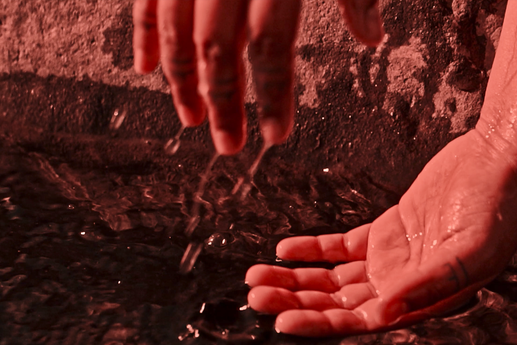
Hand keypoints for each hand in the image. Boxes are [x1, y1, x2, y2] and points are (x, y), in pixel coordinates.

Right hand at [133, 0, 384, 153]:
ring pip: (177, 26)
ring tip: (190, 120)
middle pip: (218, 46)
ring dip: (180, 79)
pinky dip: (145, 33)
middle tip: (229, 146)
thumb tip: (371, 41)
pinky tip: (146, 70)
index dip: (272, 95)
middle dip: (222, 101)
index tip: (275, 136)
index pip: (271, 46)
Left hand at [245, 130, 516, 335]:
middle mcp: (403, 287)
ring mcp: (393, 260)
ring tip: (255, 276)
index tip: (282, 321)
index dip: (320, 324)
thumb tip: (385, 311)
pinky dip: (312, 248)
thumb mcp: (470, 251)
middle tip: (254, 296)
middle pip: (338, 303)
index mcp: (422, 301)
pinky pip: (341, 246)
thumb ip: (428, 283)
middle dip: (295, 300)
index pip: (361, 323)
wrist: (502, 161)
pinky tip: (283, 249)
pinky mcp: (387, 230)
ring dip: (295, 278)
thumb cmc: (498, 208)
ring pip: (333, 278)